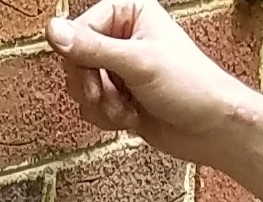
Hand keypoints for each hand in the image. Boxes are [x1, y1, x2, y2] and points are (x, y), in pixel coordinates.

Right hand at [45, 0, 256, 165]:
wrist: (211, 128)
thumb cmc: (189, 85)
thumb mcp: (137, 62)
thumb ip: (91, 48)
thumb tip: (52, 30)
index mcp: (130, 13)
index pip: (80, 28)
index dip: (79, 56)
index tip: (90, 76)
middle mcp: (122, 37)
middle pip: (76, 59)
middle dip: (90, 86)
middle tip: (107, 97)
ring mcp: (119, 69)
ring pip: (81, 87)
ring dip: (101, 106)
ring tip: (127, 110)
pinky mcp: (120, 97)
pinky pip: (92, 108)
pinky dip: (107, 119)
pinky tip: (130, 119)